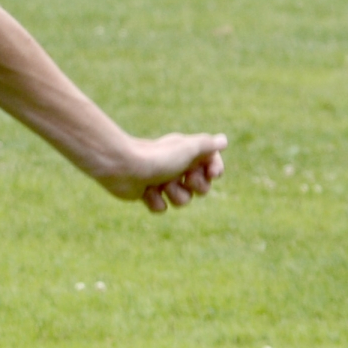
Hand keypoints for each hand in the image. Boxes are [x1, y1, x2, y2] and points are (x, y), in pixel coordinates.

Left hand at [102, 133, 227, 213]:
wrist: (123, 167)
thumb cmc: (158, 156)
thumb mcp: (189, 148)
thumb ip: (207, 145)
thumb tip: (223, 140)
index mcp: (187, 153)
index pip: (211, 165)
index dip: (215, 171)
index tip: (213, 174)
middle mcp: (176, 167)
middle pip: (201, 187)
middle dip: (196, 186)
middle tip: (186, 178)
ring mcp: (162, 181)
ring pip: (183, 200)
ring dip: (174, 194)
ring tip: (161, 184)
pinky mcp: (148, 194)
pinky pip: (161, 207)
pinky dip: (155, 201)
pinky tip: (146, 191)